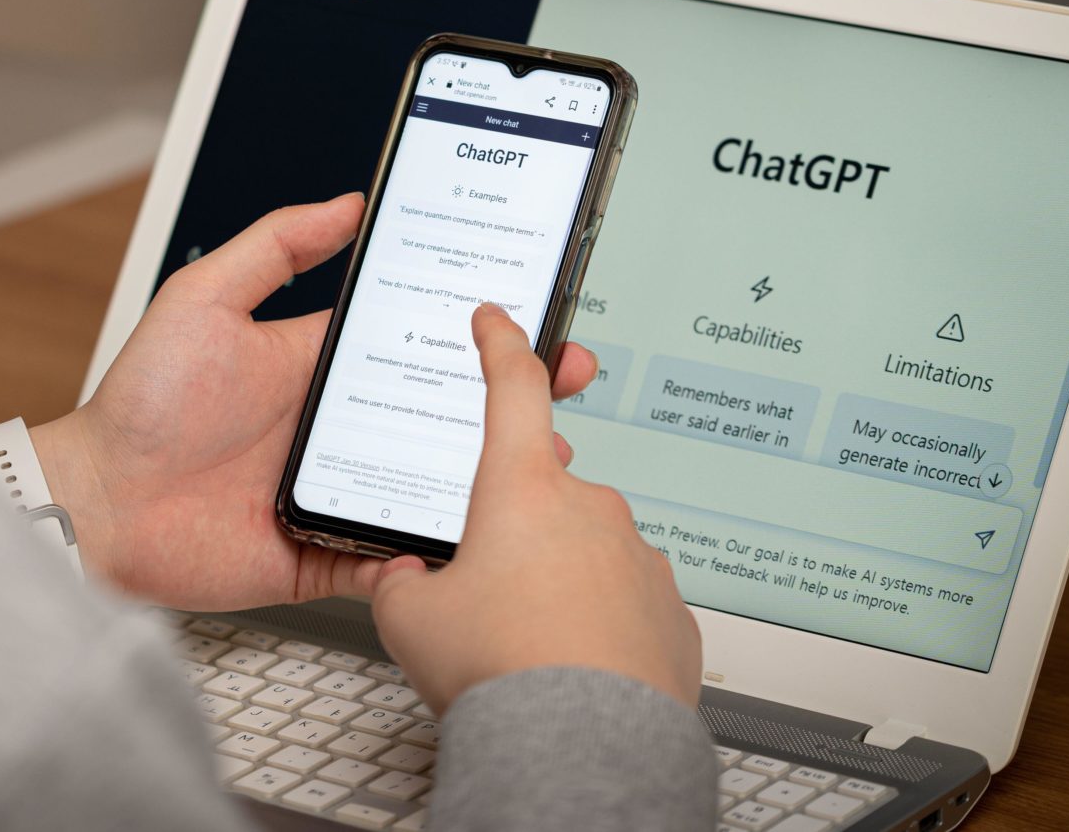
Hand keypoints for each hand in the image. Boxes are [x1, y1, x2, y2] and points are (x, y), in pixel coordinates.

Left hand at [30, 195, 597, 612]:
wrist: (97, 503)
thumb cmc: (140, 402)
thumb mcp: (205, 299)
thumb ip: (275, 245)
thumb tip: (346, 200)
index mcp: (319, 366)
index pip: (415, 342)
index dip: (471, 331)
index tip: (528, 313)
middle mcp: (335, 427)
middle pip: (440, 413)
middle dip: (506, 399)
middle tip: (563, 381)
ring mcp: (335, 492)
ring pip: (430, 485)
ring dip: (484, 477)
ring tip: (538, 459)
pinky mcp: (322, 552)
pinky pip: (389, 558)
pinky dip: (429, 555)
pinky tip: (472, 541)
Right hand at [370, 303, 701, 715]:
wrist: (583, 747)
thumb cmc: (502, 672)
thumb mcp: (409, 621)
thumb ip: (398, 582)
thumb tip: (402, 579)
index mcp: (522, 490)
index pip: (512, 387)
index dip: (500, 344)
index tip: (497, 321)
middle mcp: (589, 509)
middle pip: (543, 490)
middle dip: (514, 529)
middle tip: (484, 587)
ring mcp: (638, 557)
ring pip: (586, 550)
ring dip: (557, 579)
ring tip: (525, 642)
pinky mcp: (671, 610)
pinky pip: (624, 600)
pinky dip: (598, 621)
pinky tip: (569, 663)